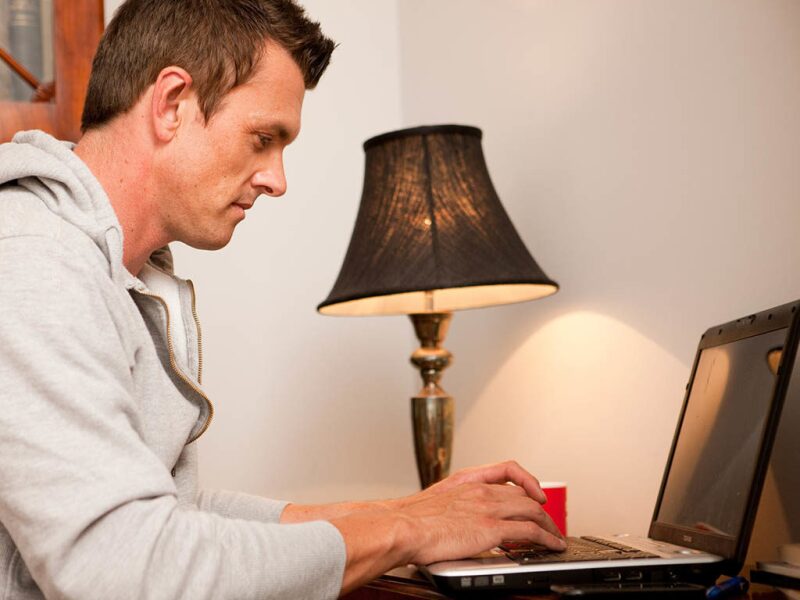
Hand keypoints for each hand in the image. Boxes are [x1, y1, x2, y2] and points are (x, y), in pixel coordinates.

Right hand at [328, 460, 564, 593]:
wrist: (401, 526)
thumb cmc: (407, 520)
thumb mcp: (432, 502)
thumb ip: (450, 506)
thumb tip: (454, 520)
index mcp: (466, 481)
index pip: (506, 469)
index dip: (526, 479)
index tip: (534, 491)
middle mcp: (481, 490)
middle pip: (524, 493)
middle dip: (541, 508)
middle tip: (548, 521)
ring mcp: (488, 508)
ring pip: (532, 510)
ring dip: (549, 524)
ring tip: (555, 536)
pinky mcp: (492, 528)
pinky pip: (529, 531)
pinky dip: (546, 538)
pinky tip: (552, 546)